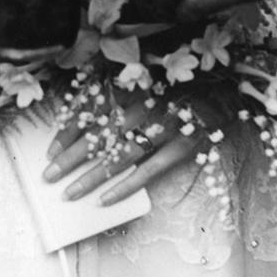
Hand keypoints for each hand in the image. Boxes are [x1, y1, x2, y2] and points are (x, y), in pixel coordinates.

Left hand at [43, 92, 227, 204]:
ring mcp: (163, 128)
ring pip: (119, 156)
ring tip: (69, 193)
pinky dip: (126, 186)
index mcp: (133, 86)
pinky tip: (105, 199)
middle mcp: (144, 105)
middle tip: (48, 176)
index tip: (50, 150)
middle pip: (99, 135)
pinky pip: (148, 171)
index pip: (91, 111)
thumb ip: (117, 89)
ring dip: (91, 176)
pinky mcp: (181, 147)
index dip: (68, 132)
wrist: (228, 86)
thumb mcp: (146, 77)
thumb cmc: (181, 82)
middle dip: (71, 158)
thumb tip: (81, 109)